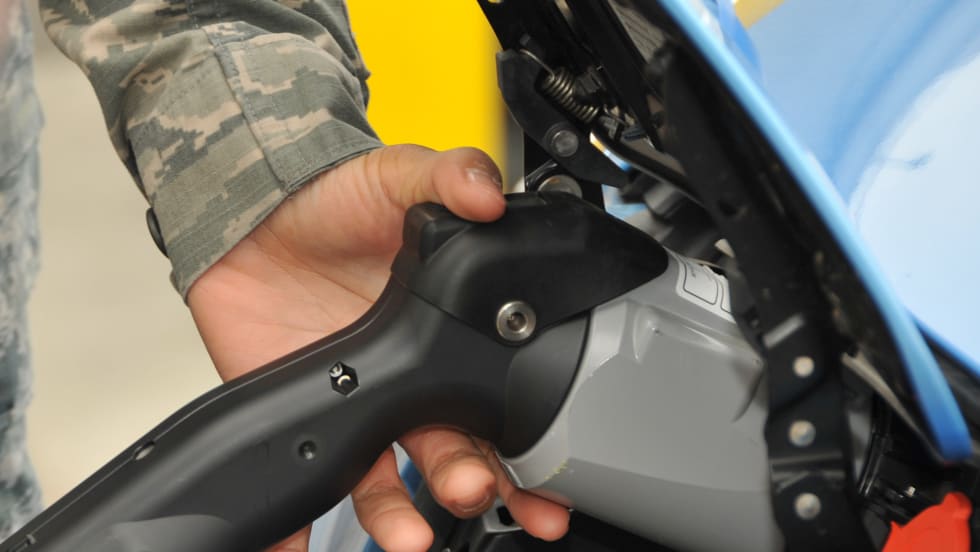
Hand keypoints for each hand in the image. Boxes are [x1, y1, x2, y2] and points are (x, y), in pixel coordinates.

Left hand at [186, 145, 570, 550]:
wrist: (254, 218)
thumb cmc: (334, 203)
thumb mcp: (395, 177)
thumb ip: (445, 177)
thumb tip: (487, 192)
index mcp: (447, 336)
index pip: (501, 404)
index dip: (530, 448)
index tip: (550, 483)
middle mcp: (411, 383)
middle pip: (458, 457)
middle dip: (479, 486)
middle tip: (480, 492)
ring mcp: (358, 405)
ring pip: (390, 483)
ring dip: (403, 518)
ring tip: (410, 535)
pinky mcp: (305, 415)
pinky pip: (306, 483)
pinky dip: (301, 529)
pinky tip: (301, 551)